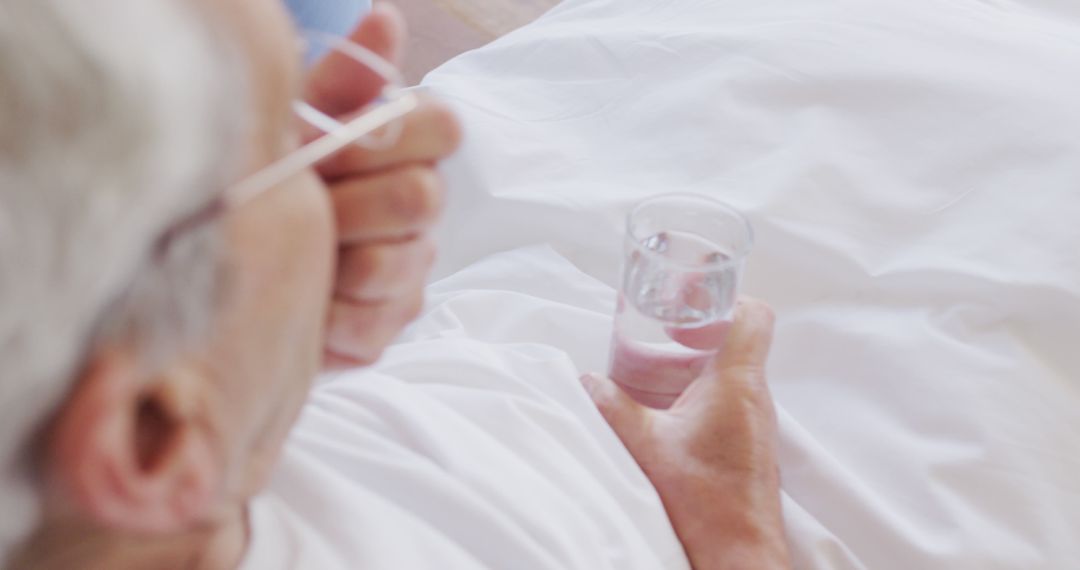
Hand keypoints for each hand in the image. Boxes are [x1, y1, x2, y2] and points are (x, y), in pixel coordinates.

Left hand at [304, 5, 462, 368]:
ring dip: (332, 260)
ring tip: (295, 254)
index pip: (443, 126)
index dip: (382, 139)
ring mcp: (411, 266)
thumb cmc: (272, 179)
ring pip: (395, 264)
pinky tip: (301, 300)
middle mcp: (422, 204)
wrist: (234, 265)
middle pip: (422, 197)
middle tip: (302, 203)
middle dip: (350, 202)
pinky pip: (372, 323)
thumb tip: (386, 16)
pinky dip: (325, 315)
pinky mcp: (389, 323)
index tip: (326, 147)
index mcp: (407, 147)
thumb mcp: (296, 122)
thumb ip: (343, 79)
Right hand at [582, 298, 790, 569]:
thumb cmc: (706, 504)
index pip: (753, 316)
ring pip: (732, 373)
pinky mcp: (750, 444)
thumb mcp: (645, 446)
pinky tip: (666, 414)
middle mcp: (755, 397)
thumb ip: (612, 406)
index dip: (723, 299)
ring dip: (695, 367)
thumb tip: (588, 383)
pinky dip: (699, 395)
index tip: (686, 307)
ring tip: (655, 376)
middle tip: (659, 335)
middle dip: (695, 333)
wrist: (738, 552)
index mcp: (737, 383)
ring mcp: (757, 422)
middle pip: (737, 341)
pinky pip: (730, 402)